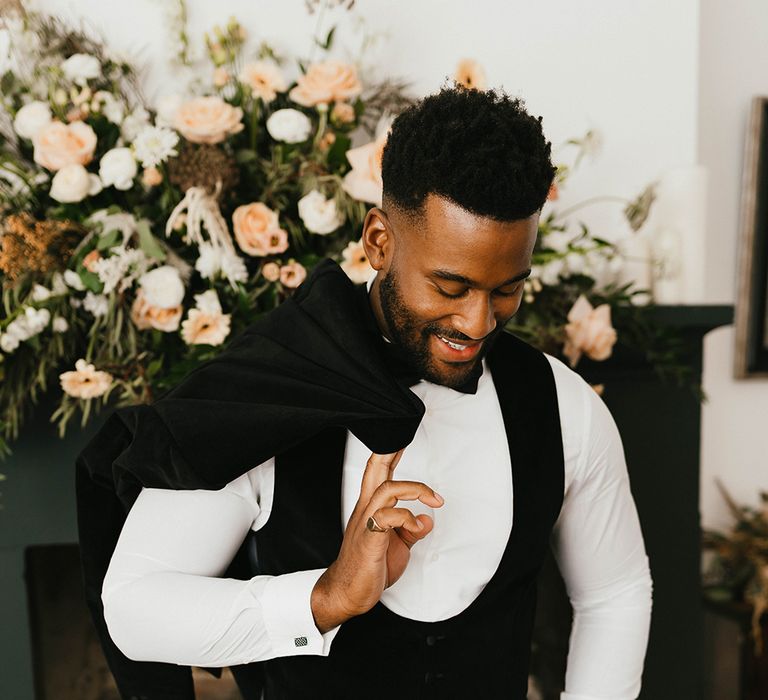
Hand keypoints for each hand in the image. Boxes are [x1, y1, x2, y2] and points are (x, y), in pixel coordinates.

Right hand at [311, 449, 442, 631]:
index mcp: (372, 507)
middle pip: (375, 470)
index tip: (401, 436)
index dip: (390, 453)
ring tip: (434, 500)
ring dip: (414, 489)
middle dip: (390, 451)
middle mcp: (367, 509)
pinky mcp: (369, 539)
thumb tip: (428, 518)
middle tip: (404, 435)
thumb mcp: (398, 545)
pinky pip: (386, 517)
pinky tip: (417, 526)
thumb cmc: (368, 567)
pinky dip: (406, 517)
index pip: (379, 472)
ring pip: (386, 489)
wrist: (346, 593)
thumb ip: (412, 529)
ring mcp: (366, 523)